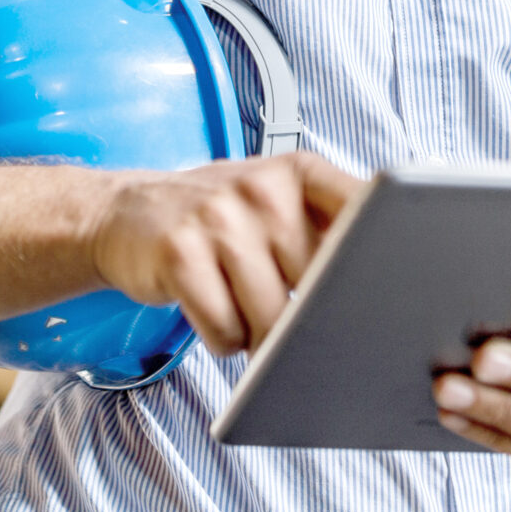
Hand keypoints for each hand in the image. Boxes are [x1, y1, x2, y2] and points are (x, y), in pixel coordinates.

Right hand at [90, 153, 362, 354]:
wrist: (123, 214)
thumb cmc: (216, 221)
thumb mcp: (275, 204)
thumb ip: (329, 230)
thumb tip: (388, 293)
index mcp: (298, 173)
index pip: (363, 210)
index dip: (382, 254)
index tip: (386, 288)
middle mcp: (261, 188)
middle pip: (319, 287)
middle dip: (307, 318)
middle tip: (283, 306)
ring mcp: (217, 216)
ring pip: (271, 317)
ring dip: (258, 333)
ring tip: (239, 305)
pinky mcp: (179, 252)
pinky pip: (225, 328)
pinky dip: (222, 338)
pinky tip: (210, 309)